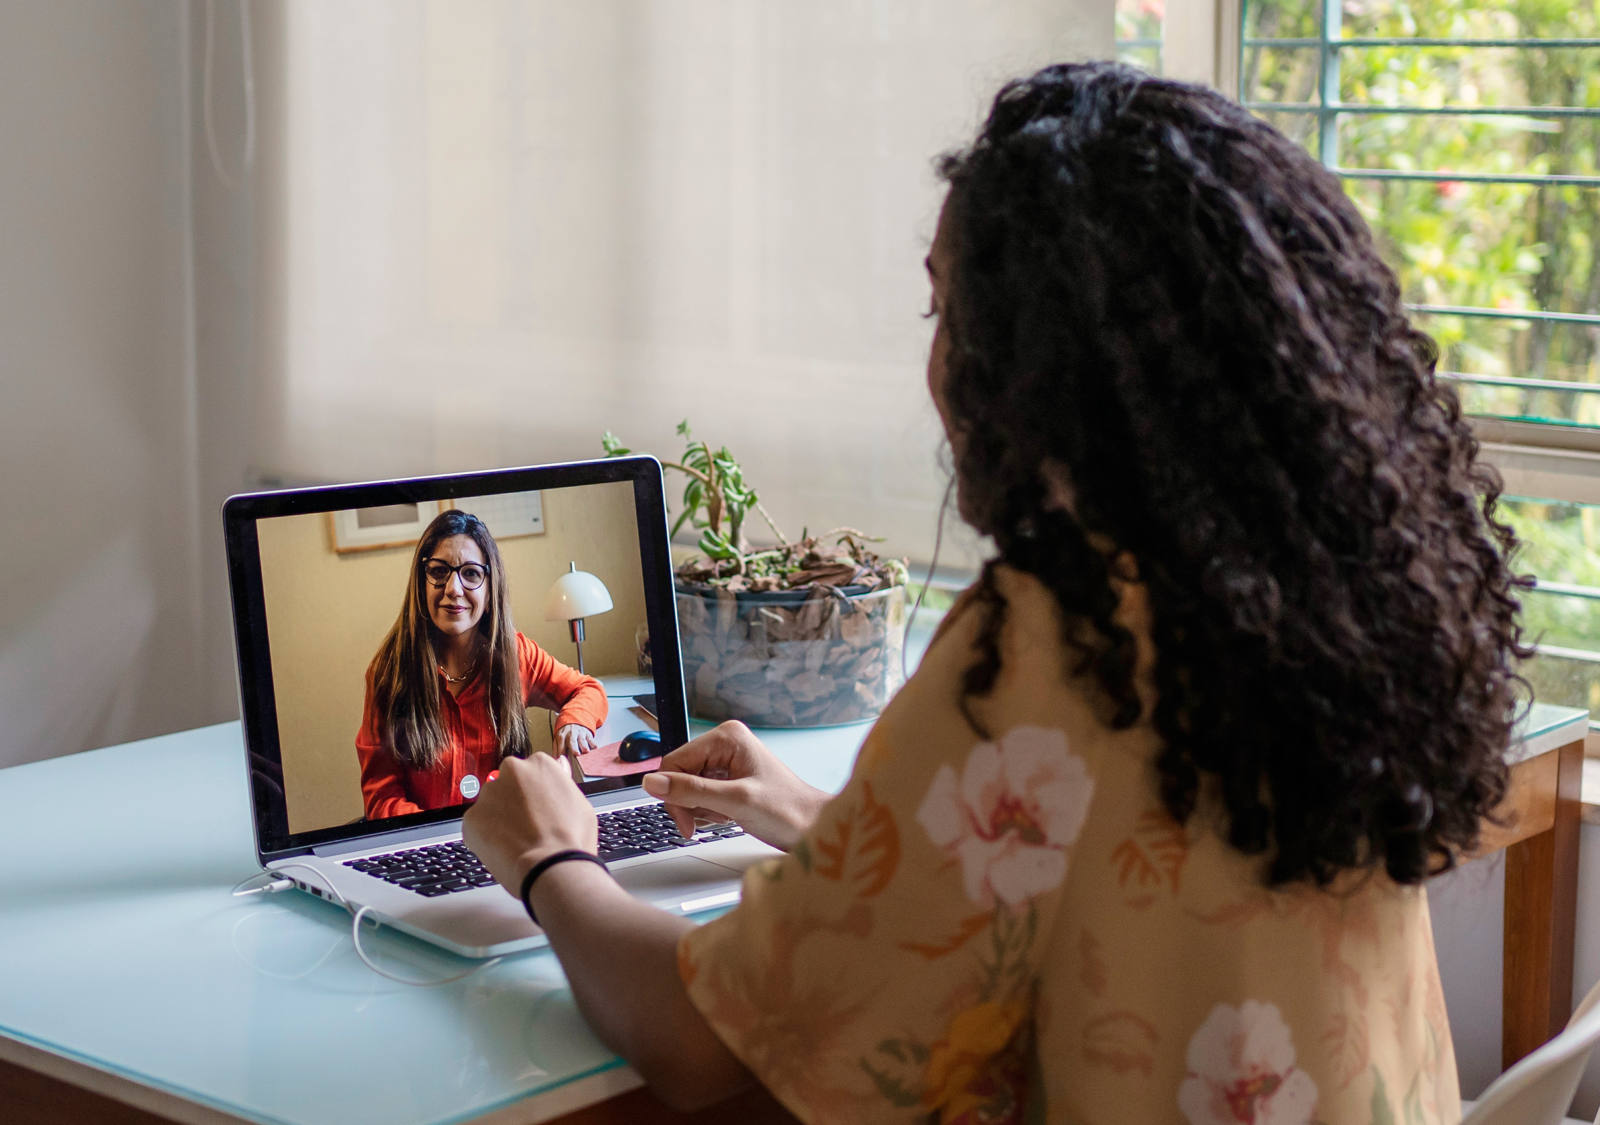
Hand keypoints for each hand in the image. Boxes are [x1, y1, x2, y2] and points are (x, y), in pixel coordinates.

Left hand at [463, 753, 598, 891]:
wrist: (550, 868)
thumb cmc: (571, 840)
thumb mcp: (579, 803)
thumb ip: (561, 782)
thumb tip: (559, 765)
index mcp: (540, 763)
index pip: (531, 774)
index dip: (536, 797)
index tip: (540, 812)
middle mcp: (512, 770)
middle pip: (508, 785)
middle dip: (514, 803)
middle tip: (528, 828)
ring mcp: (489, 793)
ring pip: (491, 806)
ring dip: (499, 821)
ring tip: (518, 844)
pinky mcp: (471, 817)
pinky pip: (477, 827)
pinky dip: (486, 839)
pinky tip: (505, 851)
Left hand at [554, 723, 596, 757]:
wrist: (574, 720)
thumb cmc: (565, 733)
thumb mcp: (557, 738)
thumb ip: (556, 748)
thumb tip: (555, 759)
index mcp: (562, 736)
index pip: (561, 745)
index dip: (562, 752)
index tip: (563, 759)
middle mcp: (571, 734)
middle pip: (572, 741)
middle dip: (574, 748)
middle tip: (577, 754)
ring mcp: (580, 733)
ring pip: (582, 740)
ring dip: (584, 746)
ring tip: (586, 751)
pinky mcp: (587, 733)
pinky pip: (591, 739)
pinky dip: (593, 744)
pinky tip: (594, 748)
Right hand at [640, 721, 828, 851]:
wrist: (813, 827)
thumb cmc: (788, 811)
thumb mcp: (735, 801)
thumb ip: (691, 791)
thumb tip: (652, 782)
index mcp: (726, 737)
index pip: (674, 762)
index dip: (672, 793)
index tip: (684, 821)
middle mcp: (724, 744)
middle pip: (678, 774)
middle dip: (688, 803)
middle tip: (704, 824)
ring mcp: (726, 761)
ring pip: (687, 788)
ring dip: (700, 810)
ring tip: (726, 816)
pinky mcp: (729, 779)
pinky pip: (700, 795)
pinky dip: (708, 811)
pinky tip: (728, 816)